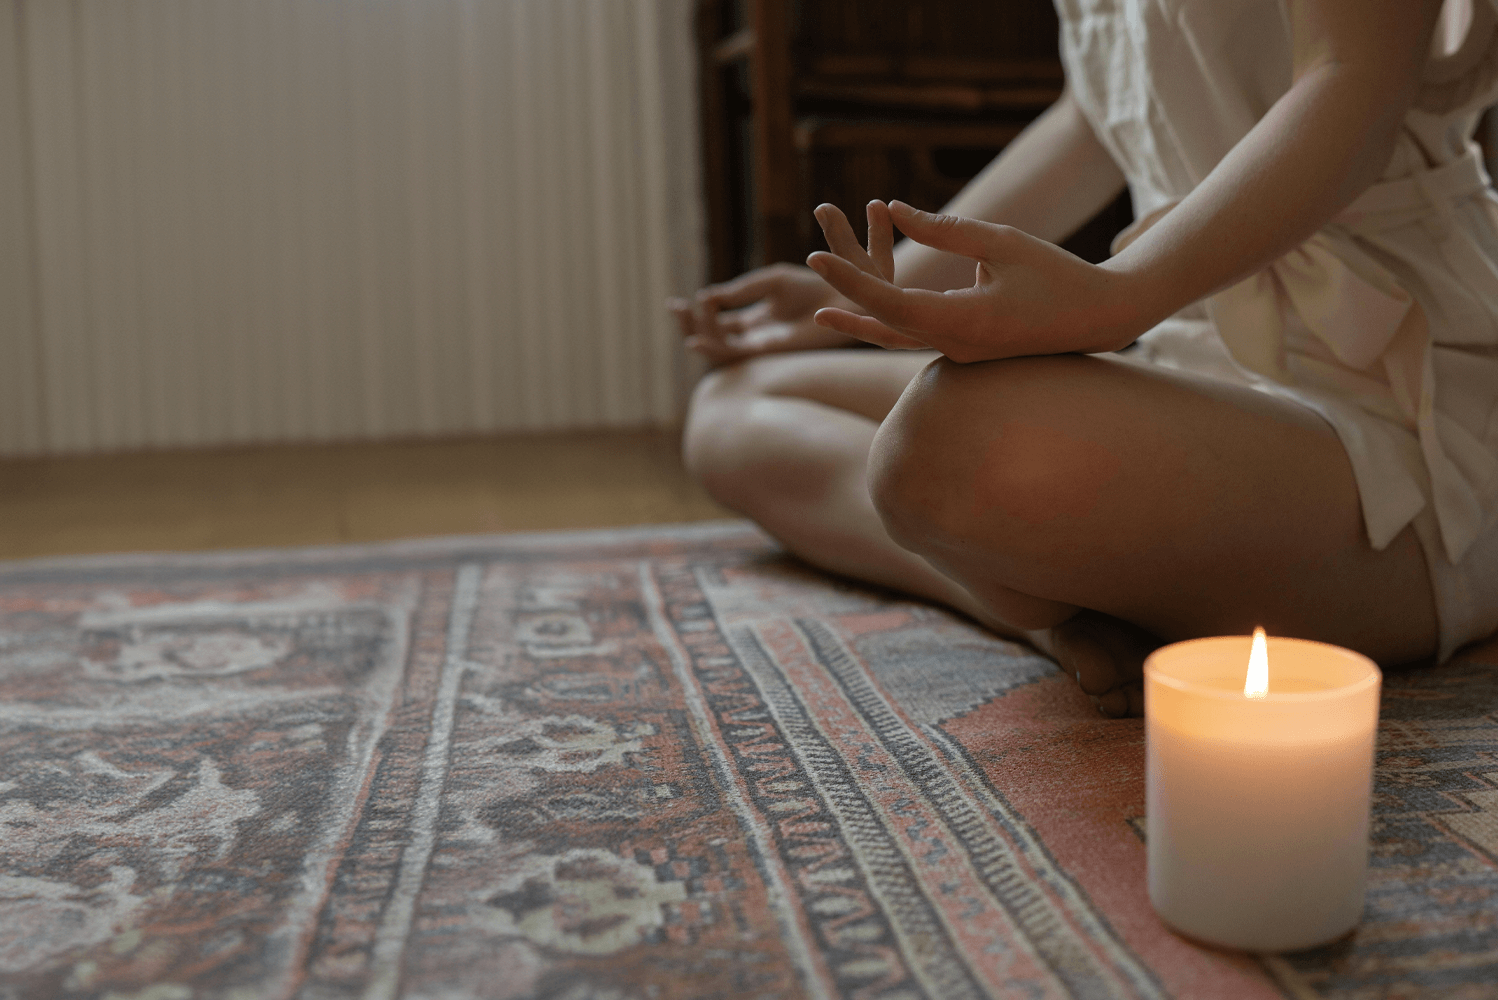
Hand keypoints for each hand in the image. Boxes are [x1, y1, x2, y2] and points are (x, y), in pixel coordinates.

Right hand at [668, 263, 858, 367]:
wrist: (842, 296)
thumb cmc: (815, 287)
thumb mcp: (770, 282)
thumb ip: (741, 291)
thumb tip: (707, 298)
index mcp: (756, 320)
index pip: (718, 322)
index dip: (695, 313)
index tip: (678, 301)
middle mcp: (756, 336)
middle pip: (713, 337)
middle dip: (691, 324)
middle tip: (675, 307)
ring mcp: (761, 345)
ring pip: (720, 348)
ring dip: (699, 333)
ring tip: (688, 313)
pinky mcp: (768, 351)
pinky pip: (734, 356)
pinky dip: (713, 348)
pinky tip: (697, 339)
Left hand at [806, 200, 1139, 362]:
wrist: (1099, 318)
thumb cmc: (1057, 275)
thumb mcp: (1001, 242)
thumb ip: (945, 229)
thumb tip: (895, 210)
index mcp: (963, 321)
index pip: (889, 303)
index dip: (848, 280)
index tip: (816, 257)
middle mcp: (954, 346)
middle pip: (884, 323)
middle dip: (846, 294)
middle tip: (812, 262)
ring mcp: (959, 354)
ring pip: (896, 338)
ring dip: (860, 317)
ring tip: (820, 312)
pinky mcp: (965, 350)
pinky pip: (915, 339)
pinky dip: (886, 323)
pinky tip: (862, 315)